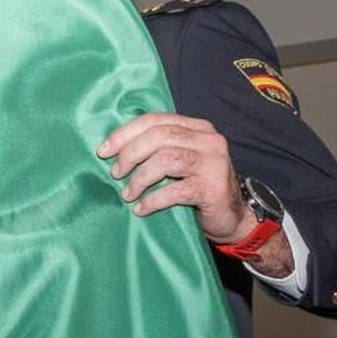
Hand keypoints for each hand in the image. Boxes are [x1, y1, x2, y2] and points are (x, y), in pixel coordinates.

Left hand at [97, 113, 294, 275]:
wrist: (233, 217)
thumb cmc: (198, 187)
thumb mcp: (180, 161)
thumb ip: (158, 148)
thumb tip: (114, 148)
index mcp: (197, 127)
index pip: (156, 120)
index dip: (125, 133)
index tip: (103, 151)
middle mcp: (209, 140)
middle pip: (159, 137)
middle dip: (130, 154)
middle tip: (115, 173)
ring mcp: (214, 163)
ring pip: (166, 160)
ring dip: (139, 178)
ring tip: (127, 193)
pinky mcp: (213, 188)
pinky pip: (175, 190)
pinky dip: (153, 200)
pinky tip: (141, 208)